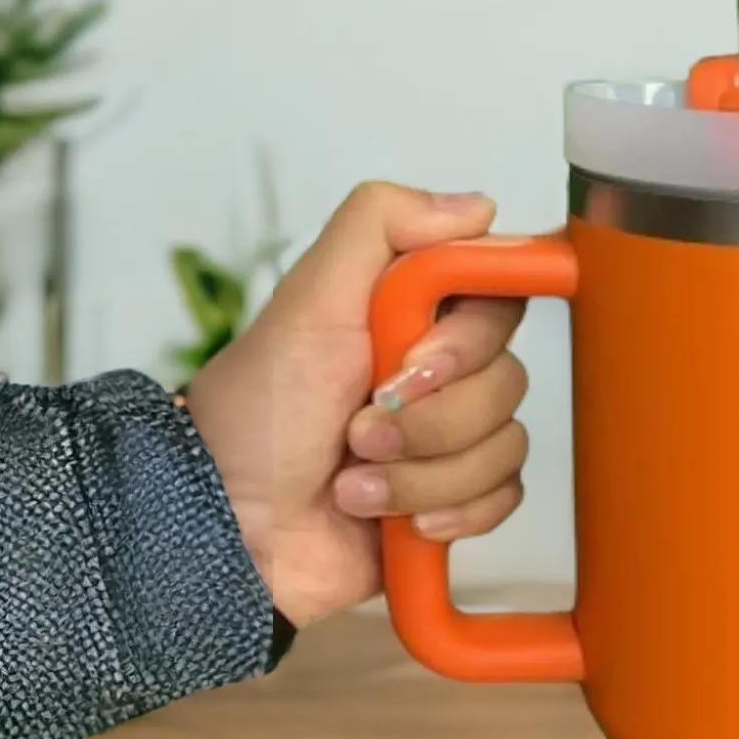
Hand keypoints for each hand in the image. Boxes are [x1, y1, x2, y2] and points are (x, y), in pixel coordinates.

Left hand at [186, 183, 528, 627]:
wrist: (231, 532)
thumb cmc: (258, 416)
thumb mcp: (308, 302)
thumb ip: (379, 225)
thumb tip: (477, 207)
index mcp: (410, 315)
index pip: (499, 297)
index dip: (470, 338)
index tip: (417, 359)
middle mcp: (437, 373)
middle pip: (507, 380)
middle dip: (430, 418)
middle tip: (358, 429)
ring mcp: (448, 442)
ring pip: (505, 446)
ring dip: (421, 472)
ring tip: (354, 484)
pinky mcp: (455, 502)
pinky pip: (503, 499)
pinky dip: (449, 511)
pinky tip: (395, 520)